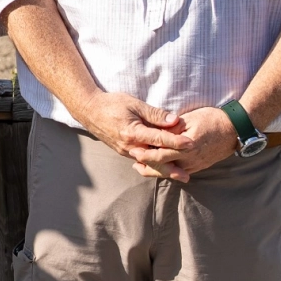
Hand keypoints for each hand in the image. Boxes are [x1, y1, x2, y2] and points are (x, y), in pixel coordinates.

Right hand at [75, 91, 193, 169]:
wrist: (89, 110)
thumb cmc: (112, 104)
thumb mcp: (135, 104)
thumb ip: (155, 114)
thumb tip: (175, 120)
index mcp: (132, 132)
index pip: (159, 139)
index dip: (176, 141)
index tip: (191, 144)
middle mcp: (129, 146)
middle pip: (154, 159)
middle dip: (171, 167)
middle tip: (187, 176)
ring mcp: (125, 151)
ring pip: (148, 163)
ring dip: (163, 170)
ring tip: (178, 175)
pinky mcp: (124, 152)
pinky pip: (141, 161)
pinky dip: (153, 165)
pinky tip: (163, 169)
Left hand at [129, 106, 238, 182]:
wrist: (235, 129)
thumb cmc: (212, 119)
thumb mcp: (189, 119)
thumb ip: (172, 127)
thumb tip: (155, 131)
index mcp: (187, 146)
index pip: (161, 155)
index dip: (146, 154)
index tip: (133, 150)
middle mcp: (190, 159)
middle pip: (163, 167)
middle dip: (146, 164)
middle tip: (133, 159)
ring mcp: (195, 165)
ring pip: (170, 172)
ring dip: (155, 170)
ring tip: (140, 166)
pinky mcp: (198, 167)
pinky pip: (179, 172)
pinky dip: (167, 170)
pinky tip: (158, 167)